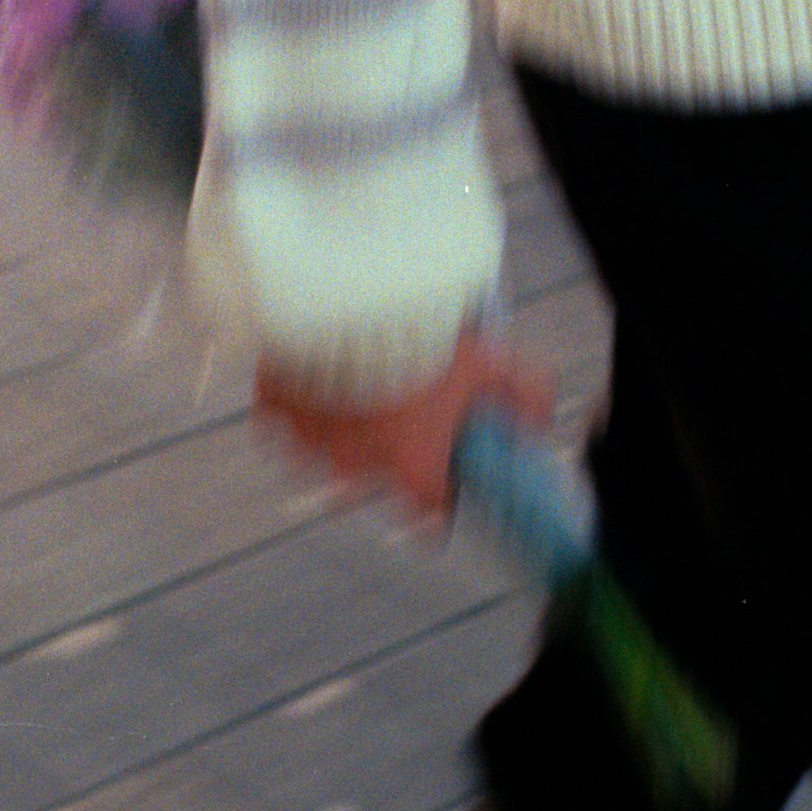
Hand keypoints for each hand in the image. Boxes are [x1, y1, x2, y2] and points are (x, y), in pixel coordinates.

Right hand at [256, 331, 554, 523]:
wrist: (352, 292)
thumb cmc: (422, 332)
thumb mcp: (493, 359)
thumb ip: (525, 395)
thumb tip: (537, 418)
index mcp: (411, 466)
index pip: (428, 519)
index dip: (440, 503)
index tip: (443, 486)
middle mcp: (357, 465)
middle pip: (371, 486)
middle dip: (385, 459)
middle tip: (399, 419)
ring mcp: (309, 439)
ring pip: (325, 452)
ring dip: (340, 429)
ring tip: (358, 391)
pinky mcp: (274, 406)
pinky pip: (282, 417)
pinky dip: (299, 399)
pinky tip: (319, 373)